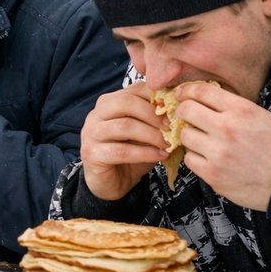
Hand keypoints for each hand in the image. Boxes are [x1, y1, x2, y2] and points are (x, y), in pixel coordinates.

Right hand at [78, 82, 168, 200]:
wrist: (110, 182)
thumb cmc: (130, 153)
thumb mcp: (144, 132)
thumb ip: (154, 119)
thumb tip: (179, 109)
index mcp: (109, 102)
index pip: (134, 89)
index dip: (157, 98)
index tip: (176, 110)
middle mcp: (96, 114)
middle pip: (125, 103)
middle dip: (153, 115)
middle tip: (172, 128)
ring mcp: (91, 133)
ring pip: (124, 126)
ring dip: (151, 135)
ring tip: (168, 144)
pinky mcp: (91, 153)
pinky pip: (122, 151)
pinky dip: (145, 153)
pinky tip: (160, 156)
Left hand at [173, 82, 270, 210]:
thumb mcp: (260, 116)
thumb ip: (233, 106)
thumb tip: (204, 99)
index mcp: (241, 111)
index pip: (202, 92)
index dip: (186, 91)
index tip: (181, 94)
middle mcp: (227, 129)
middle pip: (186, 111)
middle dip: (183, 112)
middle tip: (187, 116)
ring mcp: (218, 152)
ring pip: (185, 135)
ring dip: (191, 136)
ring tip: (203, 140)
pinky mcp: (212, 174)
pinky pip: (189, 159)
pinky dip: (195, 157)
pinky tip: (207, 157)